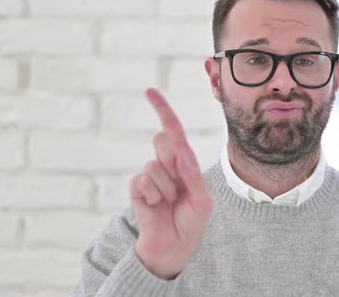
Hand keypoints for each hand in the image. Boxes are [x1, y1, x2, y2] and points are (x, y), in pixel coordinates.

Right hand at [130, 88, 213, 278]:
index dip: (163, 111)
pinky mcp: (137, 189)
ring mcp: (151, 176)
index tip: (149, 92)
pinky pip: (142, 181)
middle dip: (173, 160)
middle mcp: (166, 164)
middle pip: (163, 140)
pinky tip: (155, 206)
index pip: (173, 131)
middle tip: (178, 187)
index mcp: (184, 162)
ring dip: (166, 187)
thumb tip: (181, 154)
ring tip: (169, 202)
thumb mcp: (202, 200)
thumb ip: (193, 176)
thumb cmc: (191, 221)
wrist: (173, 246)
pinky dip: (152, 196)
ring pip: (155, 165)